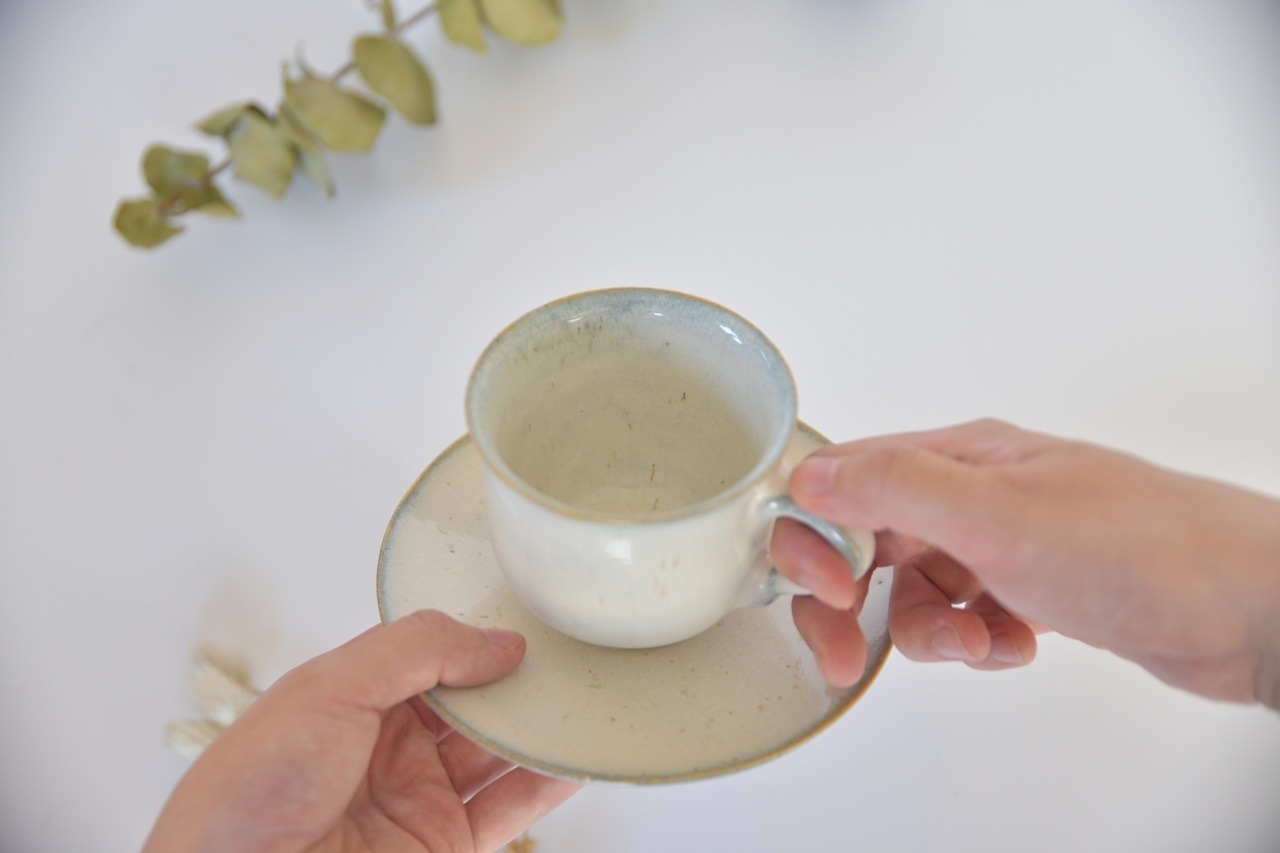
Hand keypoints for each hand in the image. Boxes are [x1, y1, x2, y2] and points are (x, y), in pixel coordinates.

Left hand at [145, 611, 579, 851]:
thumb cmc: (247, 795)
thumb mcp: (326, 690)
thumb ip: (415, 652)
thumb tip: (497, 641)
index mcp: (352, 697)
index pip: (432, 654)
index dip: (477, 636)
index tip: (526, 620)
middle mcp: (389, 745)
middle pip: (472, 701)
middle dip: (518, 679)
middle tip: (568, 654)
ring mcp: (419, 797)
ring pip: (498, 752)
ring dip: (540, 727)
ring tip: (585, 696)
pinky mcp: (443, 845)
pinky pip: (510, 810)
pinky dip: (547, 783)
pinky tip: (573, 756)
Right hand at [772, 419, 1279, 708]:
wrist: (1249, 605)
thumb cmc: (1142, 546)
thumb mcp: (998, 516)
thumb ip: (894, 490)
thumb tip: (808, 476)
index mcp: (957, 457)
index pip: (844, 479)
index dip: (815, 537)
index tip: (830, 591)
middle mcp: (972, 492)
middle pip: (867, 541)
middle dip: (852, 602)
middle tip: (848, 650)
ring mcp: (1002, 540)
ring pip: (914, 588)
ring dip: (926, 631)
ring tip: (975, 646)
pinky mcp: (1030, 586)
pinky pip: (964, 617)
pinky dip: (975, 642)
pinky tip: (1016, 645)